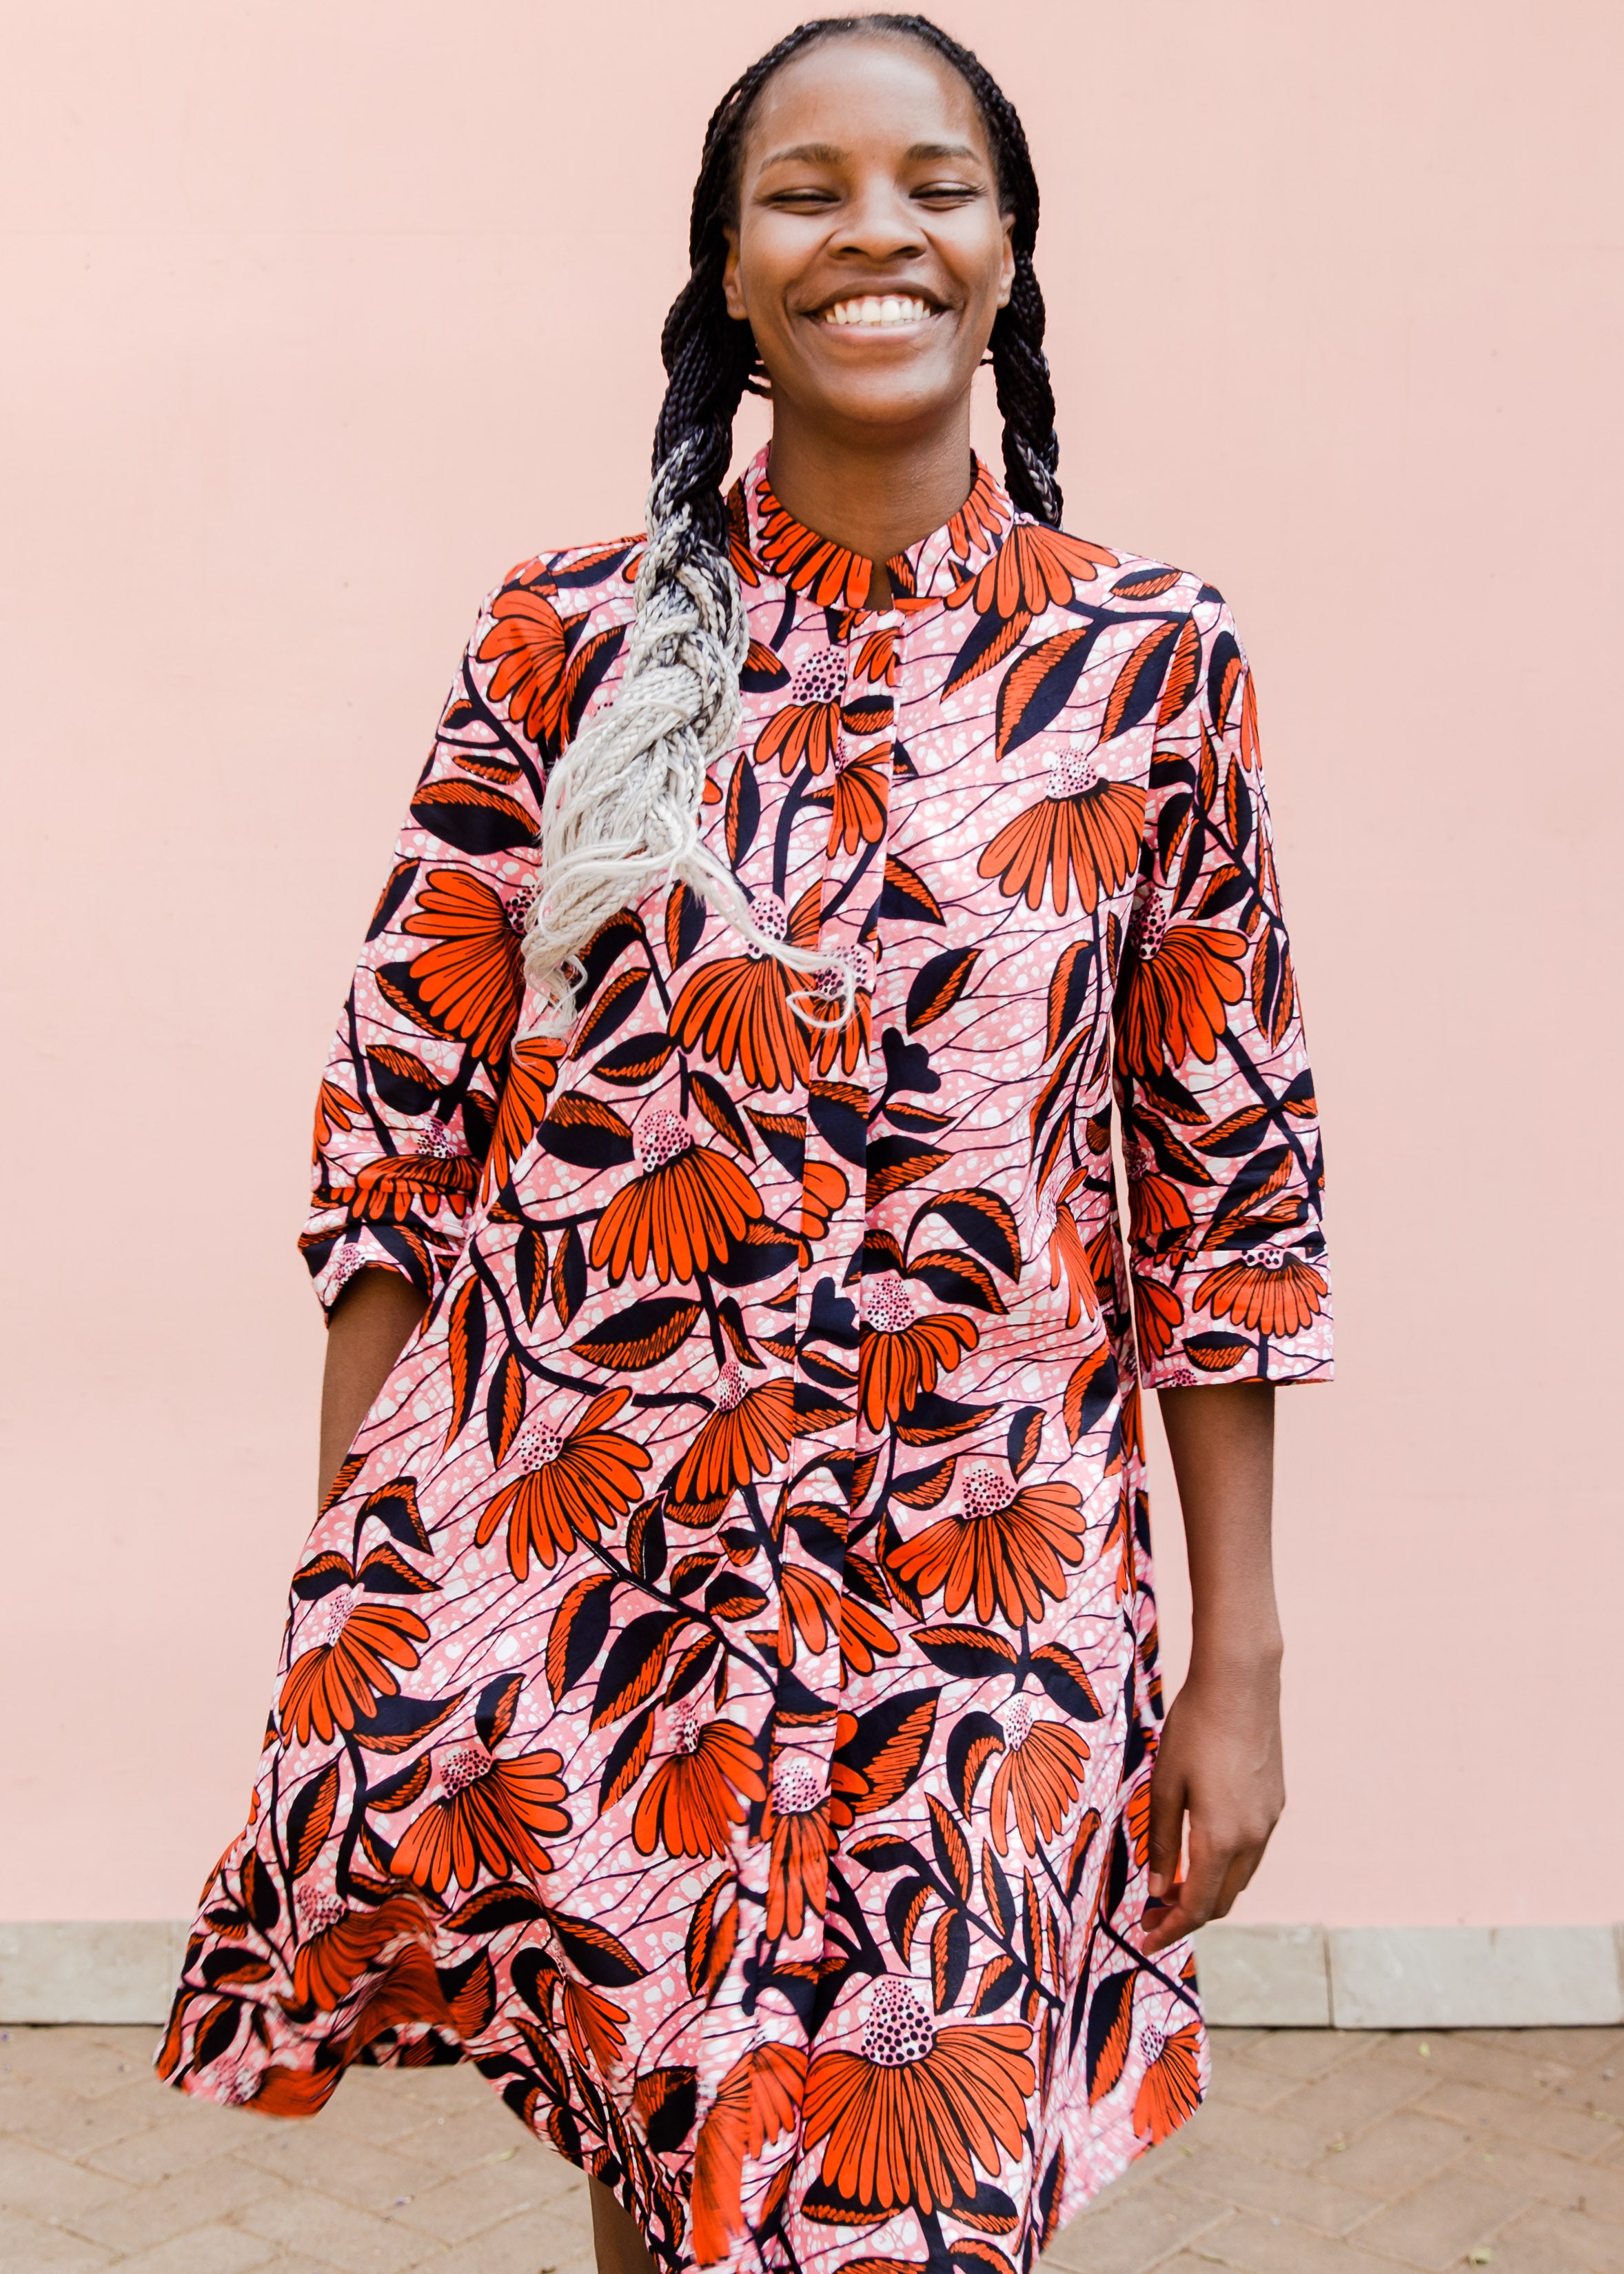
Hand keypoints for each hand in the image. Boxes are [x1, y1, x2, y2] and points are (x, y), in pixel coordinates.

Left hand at [1140, 1656, 1283, 1955]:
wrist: (1240, 1683)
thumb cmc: (1193, 1729)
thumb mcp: (1165, 1786)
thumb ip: (1162, 1843)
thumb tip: (1158, 1891)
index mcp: (1220, 1838)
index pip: (1196, 1906)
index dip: (1170, 1929)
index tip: (1146, 1939)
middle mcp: (1253, 1837)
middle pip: (1221, 1900)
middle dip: (1187, 1915)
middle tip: (1153, 1912)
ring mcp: (1269, 1821)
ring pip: (1240, 1878)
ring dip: (1209, 1890)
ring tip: (1173, 1884)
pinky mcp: (1276, 1802)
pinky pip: (1252, 1852)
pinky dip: (1226, 1865)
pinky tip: (1202, 1849)